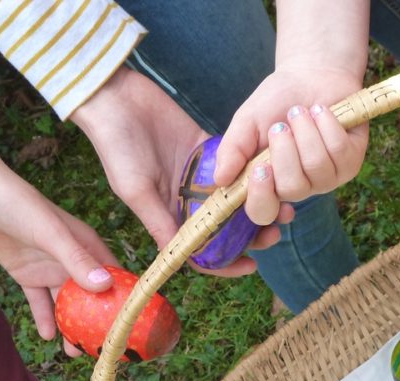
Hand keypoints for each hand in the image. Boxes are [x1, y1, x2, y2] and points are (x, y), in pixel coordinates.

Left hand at [0, 126, 117, 343]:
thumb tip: (105, 287)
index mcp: (88, 246)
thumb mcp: (52, 234)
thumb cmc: (20, 206)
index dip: (125, 299)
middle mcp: (73, 259)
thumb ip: (77, 260)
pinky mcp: (27, 274)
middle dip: (96, 322)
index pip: (115, 276)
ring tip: (73, 351)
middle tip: (101, 348)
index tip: (133, 325)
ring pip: (66, 303)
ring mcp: (49, 268)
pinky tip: (47, 336)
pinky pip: (39, 301)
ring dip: (70, 326)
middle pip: (91, 296)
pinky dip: (44, 317)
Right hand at [70, 66, 274, 277]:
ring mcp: (199, 176)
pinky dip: (253, 172)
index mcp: (168, 216)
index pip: (201, 249)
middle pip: (226, 228)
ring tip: (284, 205)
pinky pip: (235, 166)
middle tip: (275, 232)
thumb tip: (180, 257)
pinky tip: (272, 173)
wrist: (115, 97)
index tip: (251, 265)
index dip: (225, 263)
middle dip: (252, 235)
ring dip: (258, 204)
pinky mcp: (206, 149)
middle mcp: (186, 200)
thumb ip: (159, 221)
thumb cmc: (116, 147)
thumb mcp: (135, 189)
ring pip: (235, 198)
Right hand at [215, 68, 367, 226]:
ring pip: (317, 167)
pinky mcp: (350, 164)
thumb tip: (219, 180)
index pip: (263, 213)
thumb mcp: (246, 122)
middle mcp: (297, 188)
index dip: (261, 200)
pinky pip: (338, 151)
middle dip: (285, 151)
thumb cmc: (276, 101)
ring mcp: (326, 179)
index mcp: (268, 185)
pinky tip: (321, 112)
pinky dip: (327, 124)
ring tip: (300, 112)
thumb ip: (232, 149)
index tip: (259, 171)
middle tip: (280, 126)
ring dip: (305, 132)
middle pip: (292, 189)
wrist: (311, 75)